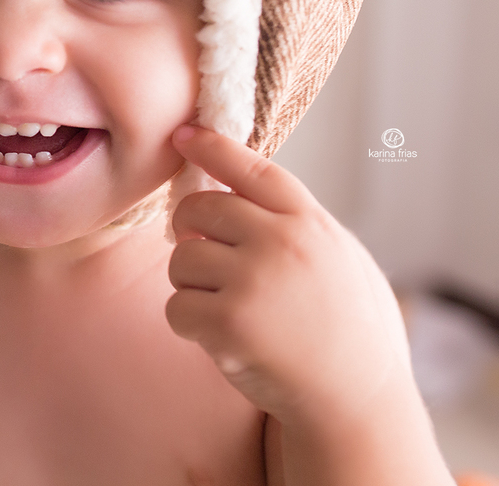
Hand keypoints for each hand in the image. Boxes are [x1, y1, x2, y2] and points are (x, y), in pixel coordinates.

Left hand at [164, 124, 412, 430]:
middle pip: (200, 209)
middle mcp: (281, 242)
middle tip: (206, 259)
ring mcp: (253, 280)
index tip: (184, 134)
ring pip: (181, 260)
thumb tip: (242, 195)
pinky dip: (189, 323)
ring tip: (227, 308)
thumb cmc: (353, 332)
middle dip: (190, 231)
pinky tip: (221, 337)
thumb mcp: (342, 258)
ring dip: (191, 284)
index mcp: (310, 223)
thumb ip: (297, 225)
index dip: (214, 147)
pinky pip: (177, 306)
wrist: (357, 400)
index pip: (253, 170)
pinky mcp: (228, 321)